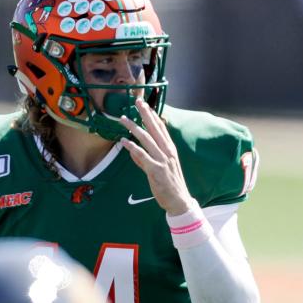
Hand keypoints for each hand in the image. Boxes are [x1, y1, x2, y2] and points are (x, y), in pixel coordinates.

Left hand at [119, 98, 195, 215]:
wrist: (179, 201)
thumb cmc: (169, 185)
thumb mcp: (160, 169)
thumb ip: (144, 160)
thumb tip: (132, 152)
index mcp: (170, 150)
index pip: (162, 128)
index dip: (153, 116)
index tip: (146, 105)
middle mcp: (168, 152)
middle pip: (155, 128)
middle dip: (145, 114)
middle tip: (137, 102)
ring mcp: (162, 160)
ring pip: (146, 139)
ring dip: (134, 127)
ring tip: (123, 119)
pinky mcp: (155, 170)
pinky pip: (142, 155)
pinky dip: (132, 147)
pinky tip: (123, 141)